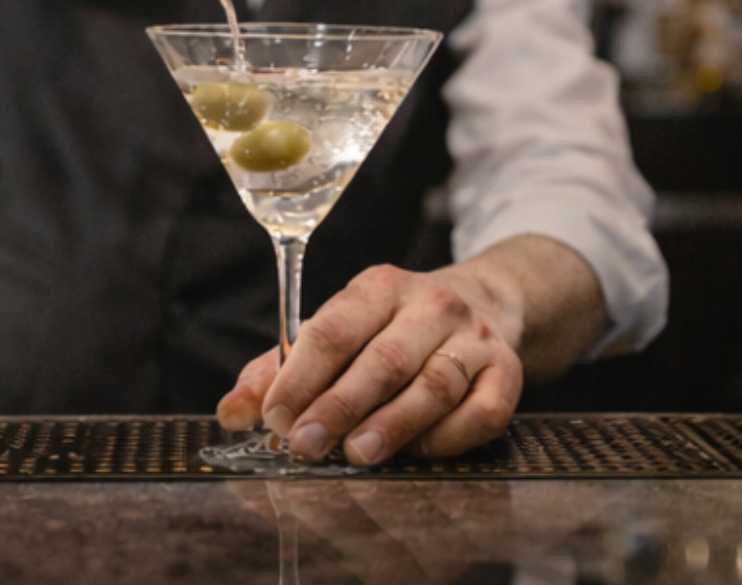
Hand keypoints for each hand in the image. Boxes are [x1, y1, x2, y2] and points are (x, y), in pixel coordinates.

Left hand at [218, 260, 522, 465]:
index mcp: (378, 286)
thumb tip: (232, 411)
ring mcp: (473, 337)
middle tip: (306, 444)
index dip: (301, 374)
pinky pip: (482, 411)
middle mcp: (429, 304)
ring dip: (392, 424)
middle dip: (339, 405)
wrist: (485, 302)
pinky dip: (449, 436)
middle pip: (382, 359)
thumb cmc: (392, 326)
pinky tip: (419, 451)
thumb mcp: (340, 329)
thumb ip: (281, 368)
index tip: (274, 414)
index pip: (334, 328)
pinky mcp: (509, 371)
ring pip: (433, 385)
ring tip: (357, 454)